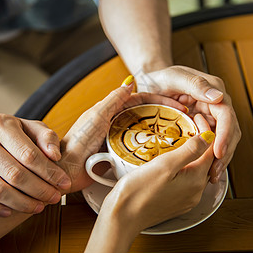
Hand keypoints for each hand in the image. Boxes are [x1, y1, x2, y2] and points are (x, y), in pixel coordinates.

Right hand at [0, 114, 70, 216]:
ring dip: (22, 203)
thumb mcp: (32, 128)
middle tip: (55, 198)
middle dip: (39, 190)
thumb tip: (55, 155)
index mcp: (0, 124)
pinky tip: (11, 212)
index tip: (64, 183)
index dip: (49, 172)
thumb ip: (47, 137)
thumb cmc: (12, 136)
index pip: (28, 154)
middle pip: (14, 174)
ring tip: (39, 206)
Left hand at [58, 81, 186, 192]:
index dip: (159, 100)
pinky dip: (151, 149)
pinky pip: (138, 150)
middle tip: (184, 120)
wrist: (68, 170)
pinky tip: (163, 153)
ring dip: (160, 133)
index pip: (139, 100)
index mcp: (109, 111)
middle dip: (164, 116)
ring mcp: (117, 141)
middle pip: (144, 116)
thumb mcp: (97, 116)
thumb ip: (113, 100)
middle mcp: (115, 124)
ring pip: (143, 133)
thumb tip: (130, 82)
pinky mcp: (118, 157)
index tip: (177, 104)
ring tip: (179, 136)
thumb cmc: (78, 142)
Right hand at [101, 114, 214, 234]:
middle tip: (188, 125)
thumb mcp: (165, 165)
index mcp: (196, 181)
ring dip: (190, 155)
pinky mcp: (174, 203)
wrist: (122, 217)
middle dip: (200, 142)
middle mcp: (195, 193)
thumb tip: (209, 137)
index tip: (195, 118)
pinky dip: (182, 167)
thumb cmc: (140, 191)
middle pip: (205, 161)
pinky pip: (184, 181)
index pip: (211, 151)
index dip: (206, 132)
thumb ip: (190, 150)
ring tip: (178, 139)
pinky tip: (170, 160)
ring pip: (194, 171)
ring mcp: (185, 200)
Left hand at [135, 65, 240, 182]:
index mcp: (214, 92)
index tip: (219, 152)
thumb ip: (196, 86)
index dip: (225, 135)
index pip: (227, 115)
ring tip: (212, 177)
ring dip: (219, 159)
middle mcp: (217, 105)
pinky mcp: (202, 127)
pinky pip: (210, 144)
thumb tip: (219, 98)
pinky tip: (205, 172)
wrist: (151, 82)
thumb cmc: (162, 77)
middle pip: (230, 132)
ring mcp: (210, 117)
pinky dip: (209, 158)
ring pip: (223, 141)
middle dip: (225, 153)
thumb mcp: (175, 77)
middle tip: (214, 173)